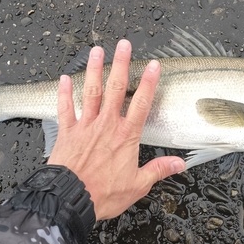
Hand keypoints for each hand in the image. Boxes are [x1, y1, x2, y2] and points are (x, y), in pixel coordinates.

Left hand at [48, 40, 185, 219]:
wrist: (70, 199)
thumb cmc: (104, 193)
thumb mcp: (137, 185)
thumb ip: (158, 170)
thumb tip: (180, 164)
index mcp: (126, 136)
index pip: (141, 103)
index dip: (149, 82)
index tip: (153, 65)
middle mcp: (106, 125)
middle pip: (115, 88)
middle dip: (120, 64)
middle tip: (123, 44)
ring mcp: (85, 126)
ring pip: (91, 92)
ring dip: (95, 70)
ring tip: (97, 50)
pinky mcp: (67, 132)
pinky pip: (65, 108)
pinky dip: (64, 93)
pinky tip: (64, 78)